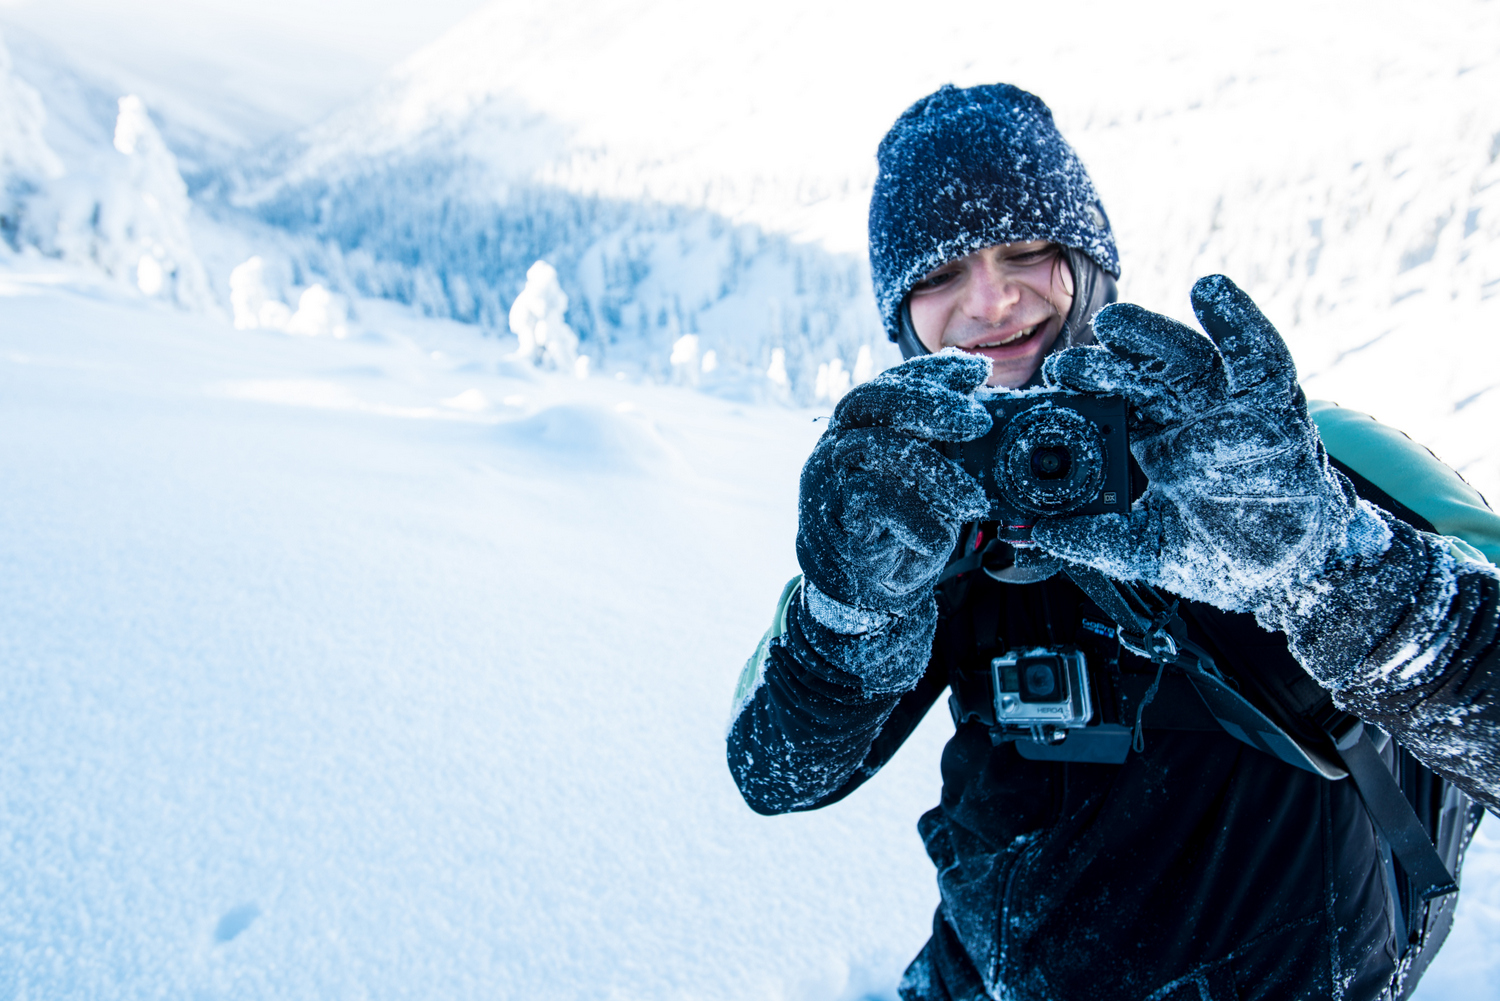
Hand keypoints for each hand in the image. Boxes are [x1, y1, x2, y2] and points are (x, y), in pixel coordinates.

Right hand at [797, 351, 992, 624]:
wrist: (862, 593)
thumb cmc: (900, 531)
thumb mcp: (928, 482)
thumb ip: (941, 448)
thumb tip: (985, 412)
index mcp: (860, 429)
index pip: (891, 384)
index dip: (933, 372)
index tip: (978, 372)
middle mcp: (836, 444)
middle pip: (871, 400)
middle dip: (929, 402)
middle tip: (978, 420)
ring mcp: (827, 476)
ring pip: (878, 448)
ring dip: (936, 473)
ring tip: (973, 501)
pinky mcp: (829, 514)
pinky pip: (875, 501)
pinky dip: (916, 521)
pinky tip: (937, 540)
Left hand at [1031, 275, 1382, 616]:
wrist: (1294, 573)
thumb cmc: (1225, 555)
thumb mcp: (1148, 549)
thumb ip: (1093, 539)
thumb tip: (1034, 533)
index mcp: (1159, 444)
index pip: (1116, 405)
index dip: (1086, 391)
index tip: (1052, 383)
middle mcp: (1191, 418)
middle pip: (1145, 375)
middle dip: (1107, 362)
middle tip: (1067, 362)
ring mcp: (1234, 408)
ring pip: (1190, 359)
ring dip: (1153, 336)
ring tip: (1115, 322)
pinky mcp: (1278, 406)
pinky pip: (1261, 357)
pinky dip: (1240, 322)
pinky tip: (1211, 292)